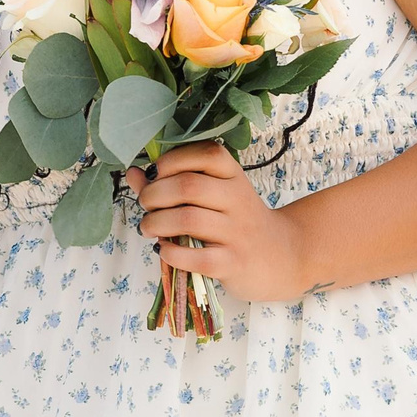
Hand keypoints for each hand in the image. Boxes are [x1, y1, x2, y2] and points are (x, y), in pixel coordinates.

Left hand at [125, 141, 309, 302]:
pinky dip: (172, 253)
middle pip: (188, 186)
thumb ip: (172, 182)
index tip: (155, 175)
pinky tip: (164, 250)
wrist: (282, 256)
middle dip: (154, 195)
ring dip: (156, 223)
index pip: (205, 153)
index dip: (171, 161)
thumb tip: (134, 173)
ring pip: (188, 219)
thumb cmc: (237, 222)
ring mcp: (237, 232)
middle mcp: (237, 199)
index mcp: (232, 176)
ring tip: (148, 228)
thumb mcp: (214, 195)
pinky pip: (197, 256)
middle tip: (146, 205)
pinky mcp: (234, 262)